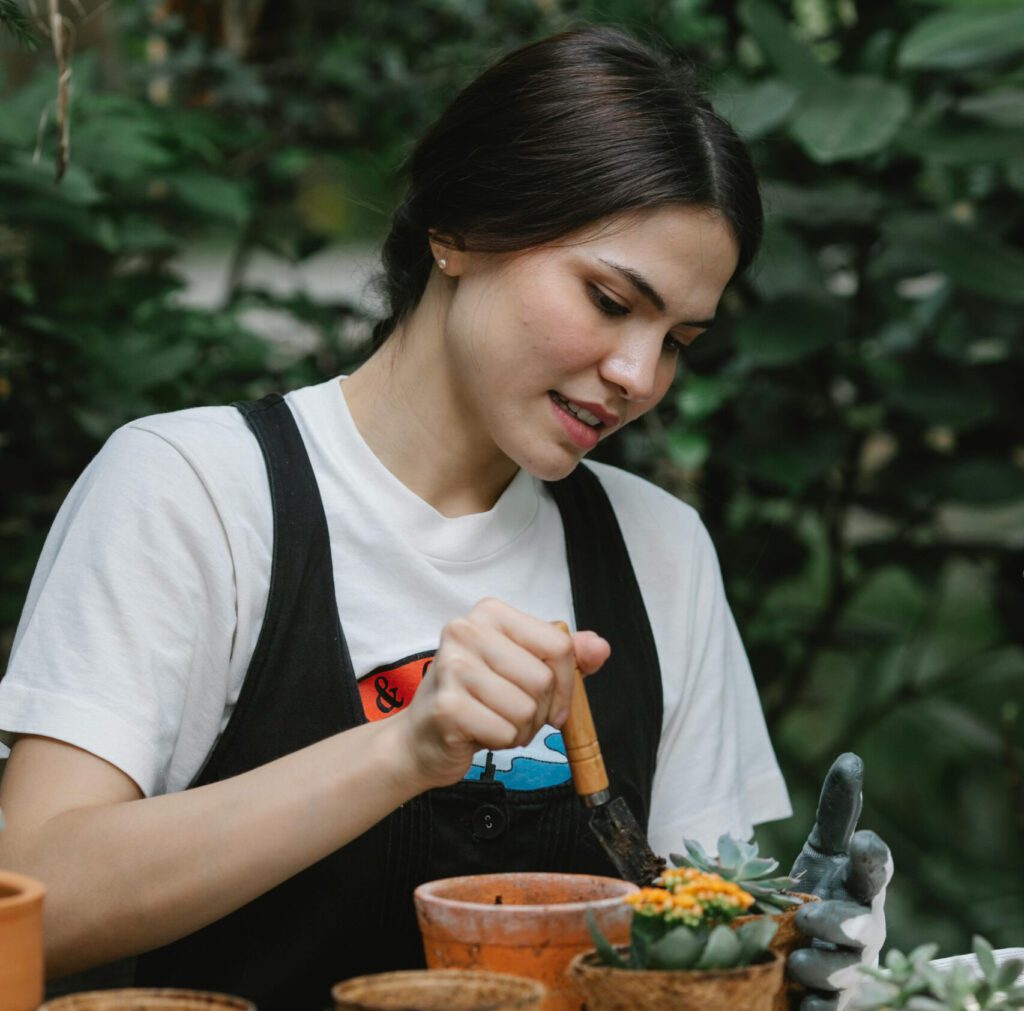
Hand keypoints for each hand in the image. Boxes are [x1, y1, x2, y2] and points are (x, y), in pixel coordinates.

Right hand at [391, 599, 609, 790]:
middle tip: (514, 713)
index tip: (555, 701)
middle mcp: (466, 630)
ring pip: (526, 709)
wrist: (421, 738)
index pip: (559, 645)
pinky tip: (479, 733)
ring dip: (520, 729)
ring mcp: (453, 667)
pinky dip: (501, 742)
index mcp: (491, 613)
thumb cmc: (476, 699)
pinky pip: (505, 733)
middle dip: (540, 711)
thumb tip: (600, 648)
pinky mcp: (447, 706)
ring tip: (495, 721)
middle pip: (543, 680)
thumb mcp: (522, 668)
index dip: (567, 682)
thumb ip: (562, 656)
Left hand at [787, 753, 893, 1010]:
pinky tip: (801, 1003)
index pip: (877, 869)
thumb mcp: (822, 851)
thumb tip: (852, 758)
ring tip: (794, 958)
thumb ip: (837, 811)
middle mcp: (863, 927)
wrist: (801, 952)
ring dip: (820, 964)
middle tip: (807, 914)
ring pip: (844, 971)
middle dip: (841, 920)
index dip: (873, 857)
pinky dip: (816, 1009)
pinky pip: (828, 1010)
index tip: (863, 841)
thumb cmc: (820, 891)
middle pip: (864, 925)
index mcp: (862, 886)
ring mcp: (850, 967)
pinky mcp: (830, 1002)